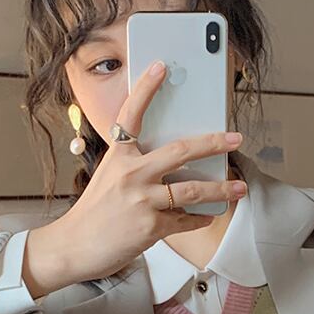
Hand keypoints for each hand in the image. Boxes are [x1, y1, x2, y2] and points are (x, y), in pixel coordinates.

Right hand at [22, 60, 245, 294]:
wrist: (74, 245)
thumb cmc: (94, 212)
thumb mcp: (109, 178)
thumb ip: (136, 166)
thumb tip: (174, 162)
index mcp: (118, 156)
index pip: (133, 114)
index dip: (146, 88)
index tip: (161, 67)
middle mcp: (131, 174)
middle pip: (181, 151)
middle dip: (214, 143)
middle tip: (235, 138)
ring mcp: (142, 200)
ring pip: (193, 189)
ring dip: (221, 189)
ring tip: (239, 188)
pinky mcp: (151, 227)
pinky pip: (186, 219)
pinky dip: (200, 218)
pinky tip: (208, 216)